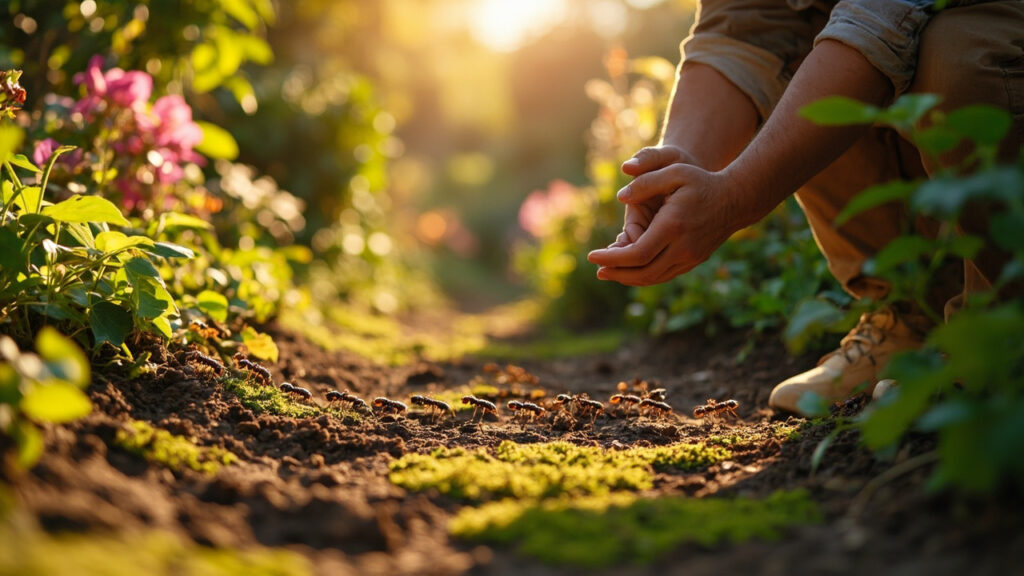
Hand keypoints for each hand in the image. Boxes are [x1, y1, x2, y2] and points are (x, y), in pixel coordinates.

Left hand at [588, 164, 741, 285]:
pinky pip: (664, 275)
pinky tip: (630, 271)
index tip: (591, 256)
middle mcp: (683, 248)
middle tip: (597, 271)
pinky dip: (644, 276)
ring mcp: (690, 258)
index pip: (636, 254)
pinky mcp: (693, 261)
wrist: (735, 199)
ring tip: (608, 273)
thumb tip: (620, 197)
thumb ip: (646, 181)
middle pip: (643, 272)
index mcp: (673, 227)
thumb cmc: (701, 181)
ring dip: (628, 278)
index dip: (612, 259)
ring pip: (654, 278)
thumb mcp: (674, 171)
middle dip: (616, 274)